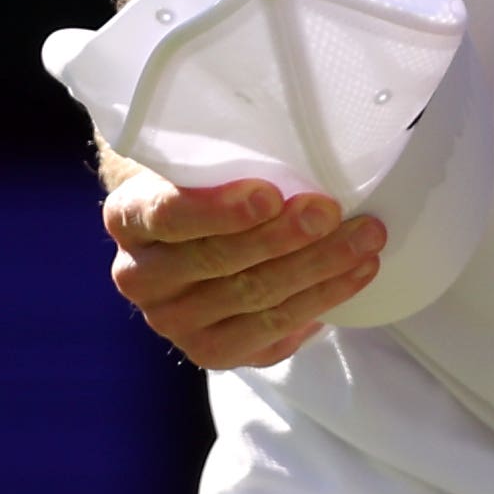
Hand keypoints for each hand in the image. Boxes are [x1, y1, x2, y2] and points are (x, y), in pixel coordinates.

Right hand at [104, 172, 385, 370]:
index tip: (271, 195)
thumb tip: (296, 140)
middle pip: (220, 264)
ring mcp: (173, 323)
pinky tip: (348, 281)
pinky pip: (270, 337)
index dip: (221, 211)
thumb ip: (221, 151)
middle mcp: (140, 278)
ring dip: (318, 272)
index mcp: (128, 218)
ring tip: (365, 243)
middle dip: (286, 238)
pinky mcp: (209, 352)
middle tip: (333, 213)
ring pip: (253, 302)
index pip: (169, 217)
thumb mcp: (192, 155)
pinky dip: (315, 308)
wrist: (179, 230)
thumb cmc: (197, 179)